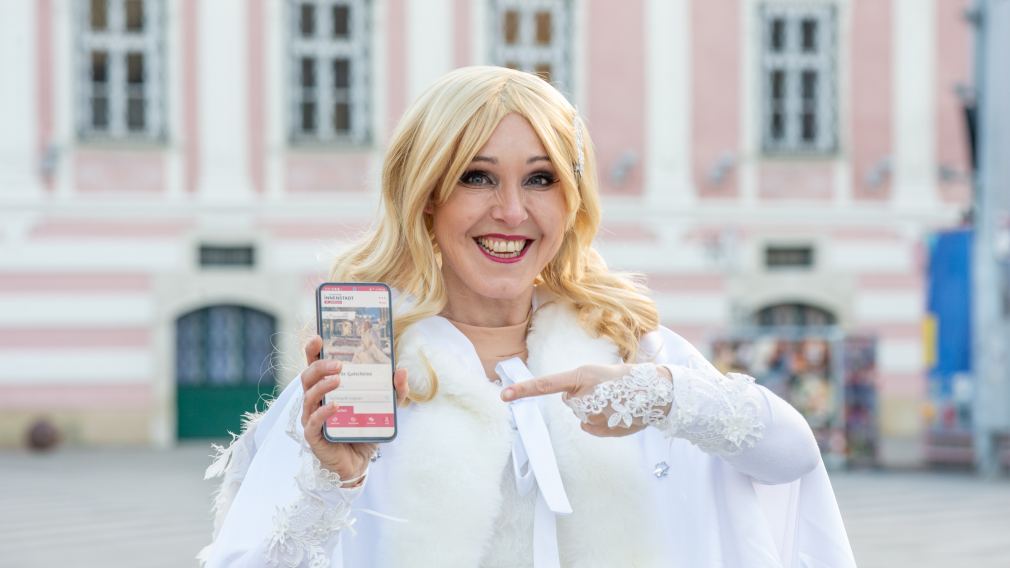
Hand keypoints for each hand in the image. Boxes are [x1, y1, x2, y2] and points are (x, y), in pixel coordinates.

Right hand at [300, 335, 408, 484]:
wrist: (358, 463)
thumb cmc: (363, 430)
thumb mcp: (384, 408)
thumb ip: (394, 390)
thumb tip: (402, 370)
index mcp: (326, 389)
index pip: (314, 365)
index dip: (312, 351)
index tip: (318, 337)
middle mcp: (315, 401)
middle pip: (307, 377)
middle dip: (320, 366)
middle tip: (338, 364)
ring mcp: (312, 418)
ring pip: (308, 397)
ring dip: (322, 385)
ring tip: (338, 379)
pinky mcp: (314, 436)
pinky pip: (313, 422)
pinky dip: (323, 412)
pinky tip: (336, 406)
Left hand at [500, 363, 672, 437]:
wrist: (658, 392)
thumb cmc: (628, 380)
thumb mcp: (600, 375)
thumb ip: (579, 387)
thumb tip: (568, 400)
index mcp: (582, 376)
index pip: (547, 384)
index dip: (525, 390)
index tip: (504, 396)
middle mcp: (585, 394)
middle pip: (569, 402)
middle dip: (582, 398)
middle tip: (605, 392)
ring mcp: (594, 414)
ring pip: (581, 416)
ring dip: (594, 411)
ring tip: (615, 402)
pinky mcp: (603, 428)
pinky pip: (590, 428)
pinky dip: (601, 424)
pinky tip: (616, 415)